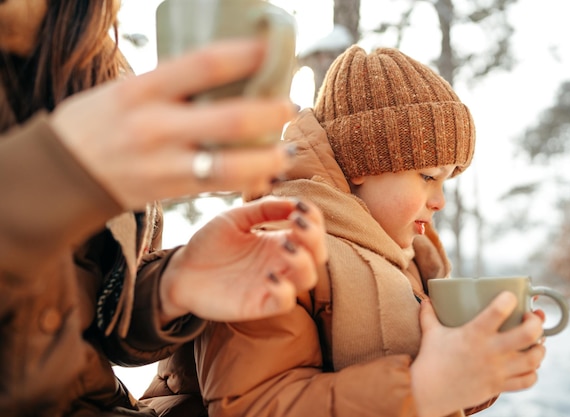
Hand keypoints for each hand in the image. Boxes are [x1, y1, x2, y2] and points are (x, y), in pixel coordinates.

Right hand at [50, 38, 295, 208]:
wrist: (60, 175)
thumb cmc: (99, 122)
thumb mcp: (127, 90)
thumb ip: (172, 85)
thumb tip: (228, 75)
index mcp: (142, 89)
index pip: (205, 64)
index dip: (247, 55)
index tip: (272, 49)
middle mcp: (154, 126)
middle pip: (230, 119)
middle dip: (270, 112)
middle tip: (289, 105)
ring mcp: (163, 163)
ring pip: (231, 165)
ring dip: (269, 157)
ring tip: (287, 149)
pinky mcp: (170, 190)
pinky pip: (219, 186)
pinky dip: (248, 179)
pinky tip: (266, 172)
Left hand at [158, 197, 326, 323]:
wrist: (181, 271)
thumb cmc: (209, 243)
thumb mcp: (234, 218)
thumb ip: (262, 209)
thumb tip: (293, 202)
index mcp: (278, 239)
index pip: (311, 230)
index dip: (314, 218)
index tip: (301, 207)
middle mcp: (280, 262)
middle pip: (317, 254)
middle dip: (315, 238)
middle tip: (298, 224)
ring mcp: (272, 283)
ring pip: (308, 278)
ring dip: (303, 261)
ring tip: (285, 247)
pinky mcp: (260, 304)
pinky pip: (285, 302)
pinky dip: (285, 291)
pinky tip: (270, 277)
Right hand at [410, 292, 545, 416]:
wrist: (427, 392)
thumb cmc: (430, 359)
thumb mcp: (430, 332)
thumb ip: (429, 314)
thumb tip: (427, 300)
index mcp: (474, 333)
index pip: (499, 310)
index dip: (509, 299)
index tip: (510, 297)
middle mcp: (490, 351)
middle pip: (529, 334)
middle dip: (537, 323)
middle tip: (532, 318)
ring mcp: (497, 370)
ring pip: (534, 359)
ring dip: (540, 348)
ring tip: (536, 342)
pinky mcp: (498, 386)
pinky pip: (527, 380)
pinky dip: (533, 372)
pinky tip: (528, 365)